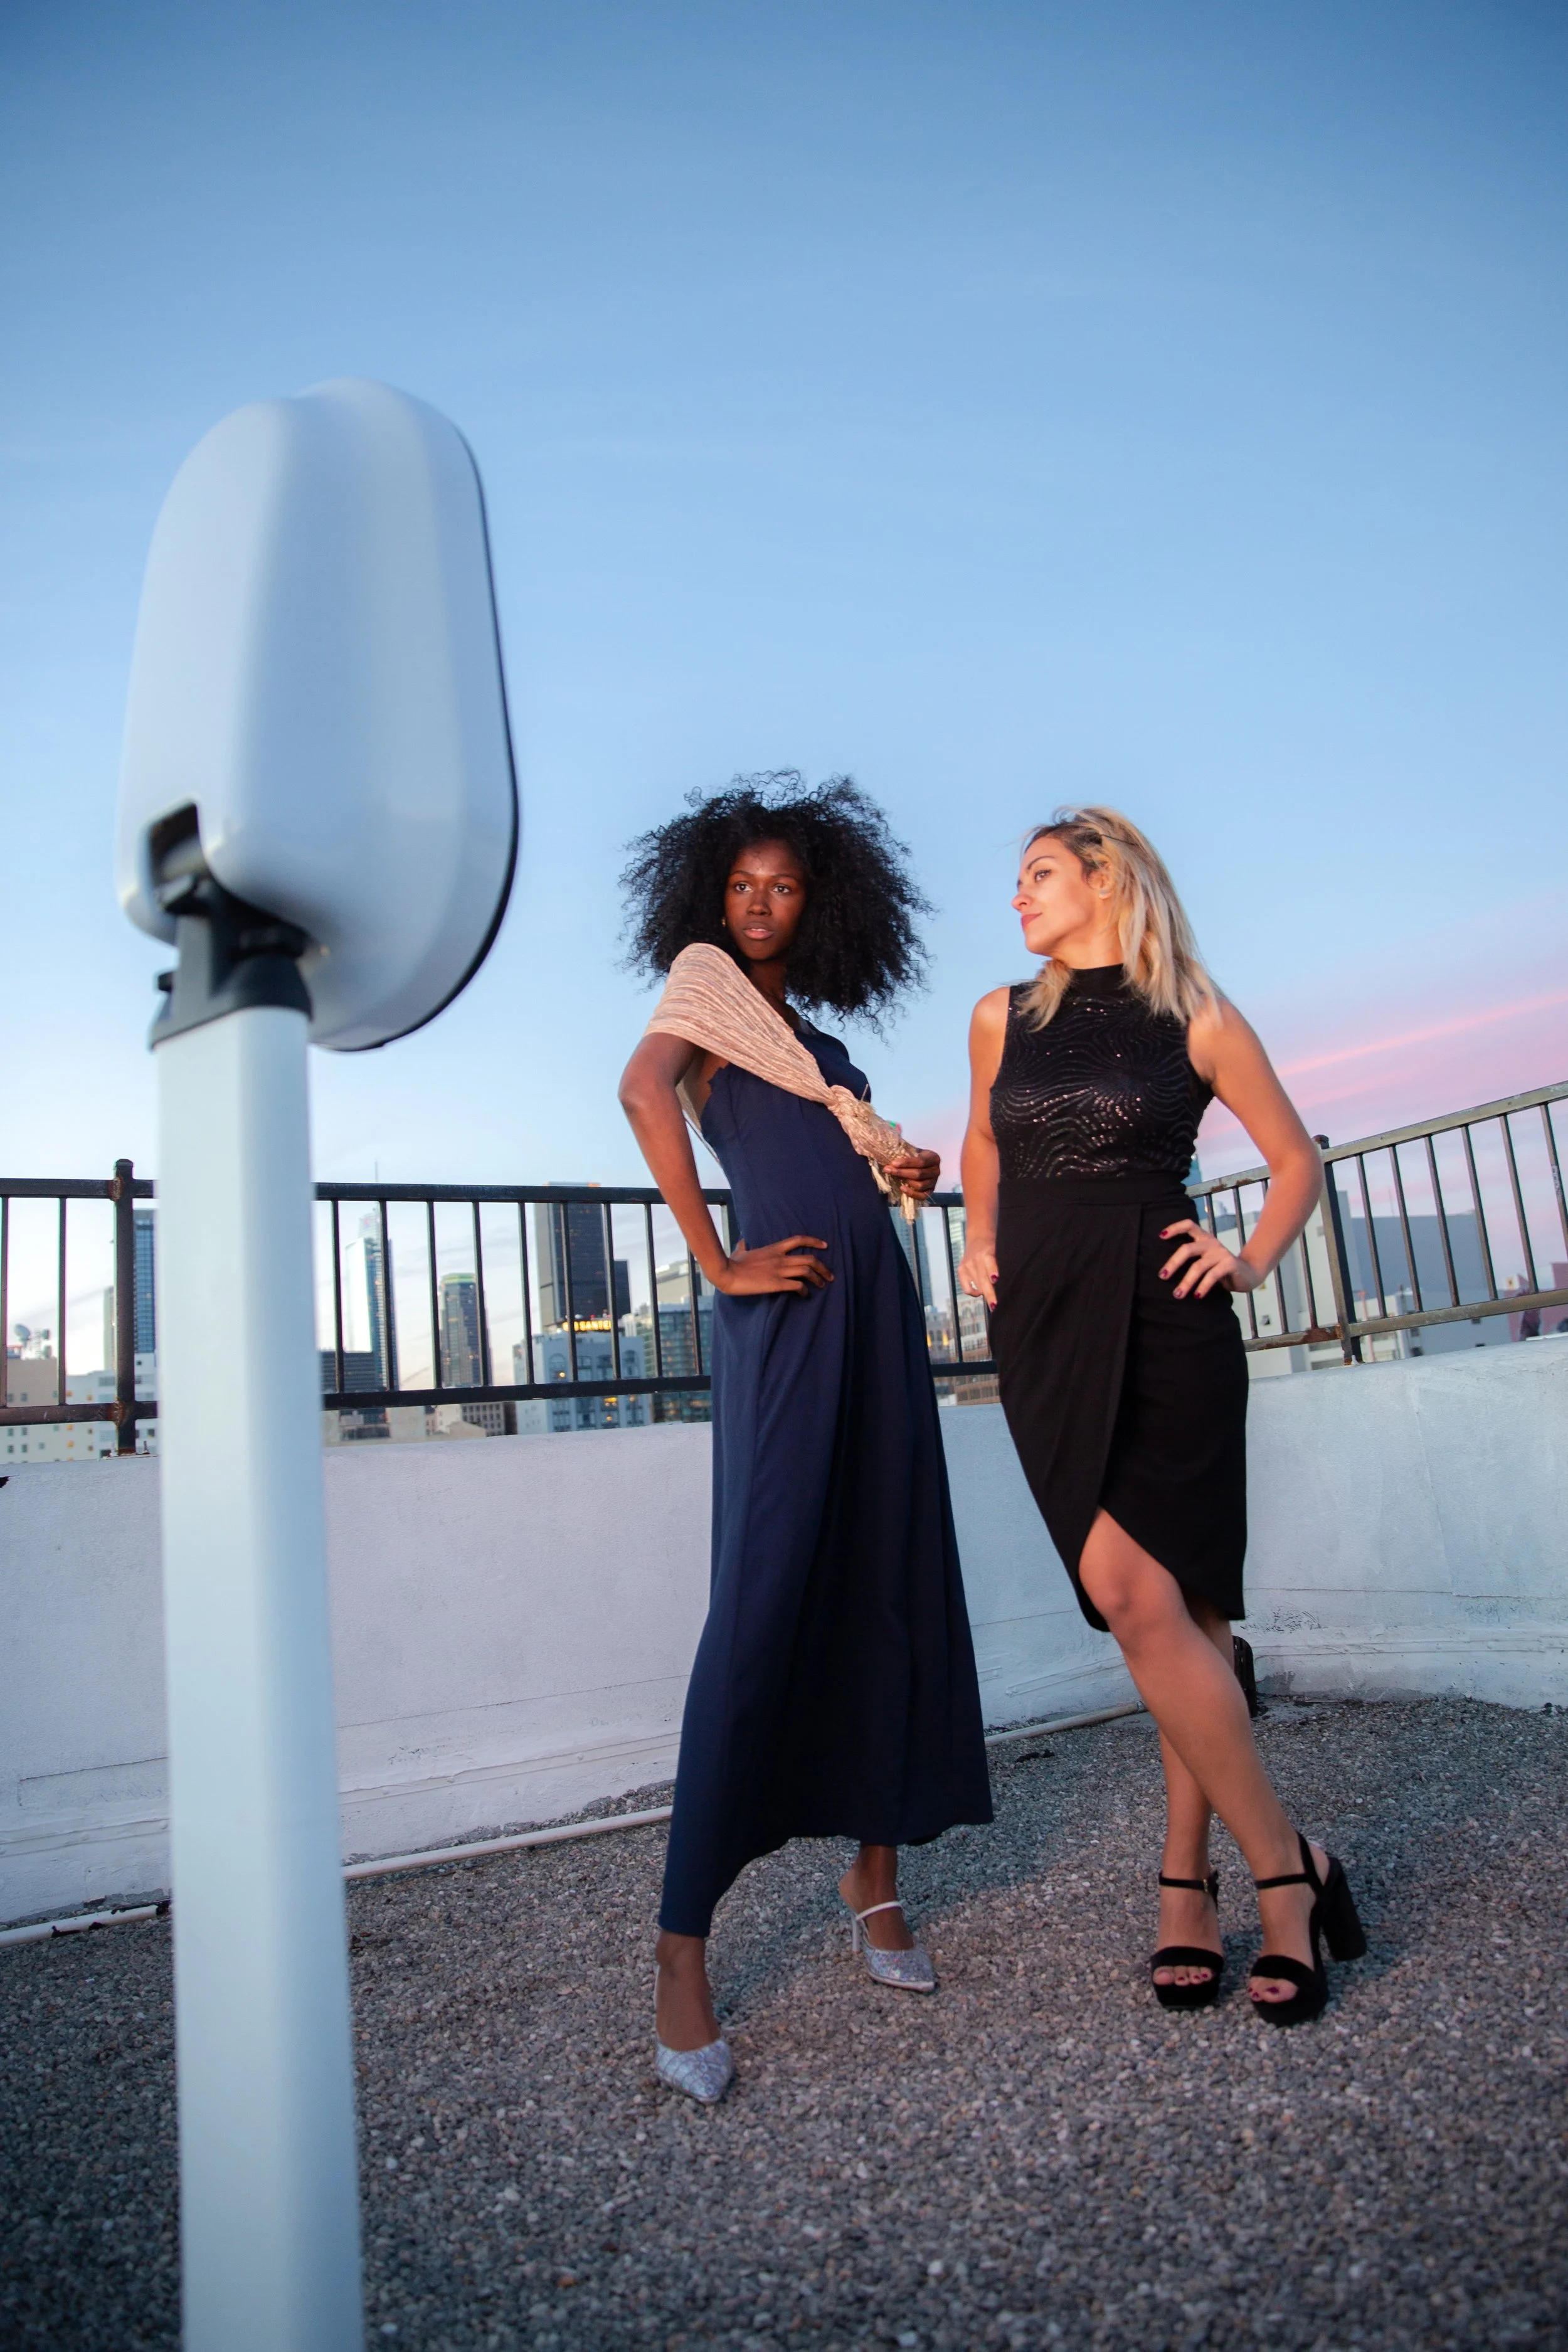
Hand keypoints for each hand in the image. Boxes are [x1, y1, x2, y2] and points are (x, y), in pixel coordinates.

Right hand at [715, 1236, 831, 1295]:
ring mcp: (779, 1270)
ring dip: (818, 1279)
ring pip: (807, 1271)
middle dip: (823, 1267)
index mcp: (774, 1248)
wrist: (726, 1272)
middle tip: (829, 1276)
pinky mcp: (776, 1283)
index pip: (799, 1240)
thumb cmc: (732, 1263)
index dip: (814, 1241)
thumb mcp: (740, 1251)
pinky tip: (804, 1295)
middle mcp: (780, 1258)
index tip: (825, 1245)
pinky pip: (797, 1286)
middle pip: (810, 1259)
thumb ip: (744, 1247)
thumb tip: (742, 1242)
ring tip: (822, 1285)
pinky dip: (804, 1291)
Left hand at [884, 1145, 939, 1201]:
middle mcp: (937, 1170)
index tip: (893, 1163)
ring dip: (905, 1181)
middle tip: (888, 1169)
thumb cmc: (914, 1157)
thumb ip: (904, 1149)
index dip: (906, 1163)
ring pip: (919, 1185)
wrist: (920, 1165)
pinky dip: (912, 1193)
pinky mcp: (930, 1191)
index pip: (920, 1161)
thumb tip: (889, 1143)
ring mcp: (934, 1182)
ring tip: (894, 1177)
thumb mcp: (912, 1150)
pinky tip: (902, 1188)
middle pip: (919, 1174)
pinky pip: (922, 1196)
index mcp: (934, 1158)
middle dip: (901, 1172)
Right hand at [956, 1241, 997, 1308]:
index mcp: (987, 1253)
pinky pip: (967, 1288)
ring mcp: (967, 1265)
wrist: (979, 1237)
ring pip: (977, 1286)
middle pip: (984, 1281)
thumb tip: (1004, 1285)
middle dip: (990, 1295)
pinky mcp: (961, 1270)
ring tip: (993, 1300)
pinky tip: (979, 1292)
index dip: (992, 1271)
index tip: (995, 1279)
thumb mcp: (999, 1252)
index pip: (990, 1264)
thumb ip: (1000, 1266)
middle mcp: (975, 1259)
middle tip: (995, 1306)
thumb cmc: (994, 1247)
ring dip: (985, 1294)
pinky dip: (973, 1292)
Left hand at [1158, 1218, 1263, 1298]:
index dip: (1175, 1228)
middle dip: (1173, 1263)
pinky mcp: (1230, 1264)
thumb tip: (1166, 1272)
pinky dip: (1203, 1287)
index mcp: (1204, 1238)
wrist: (1249, 1274)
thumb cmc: (1221, 1268)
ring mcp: (1221, 1253)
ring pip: (1198, 1266)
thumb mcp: (1205, 1260)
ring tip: (1178, 1294)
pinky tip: (1197, 1296)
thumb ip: (1192, 1259)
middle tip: (1162, 1276)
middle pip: (1187, 1249)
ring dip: (1186, 1282)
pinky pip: (1212, 1276)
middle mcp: (1211, 1243)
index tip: (1161, 1236)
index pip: (1189, 1225)